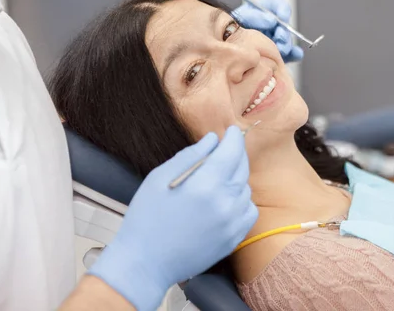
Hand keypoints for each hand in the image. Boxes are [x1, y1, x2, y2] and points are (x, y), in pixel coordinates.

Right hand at [88, 126, 257, 310]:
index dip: (234, 138)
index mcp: (205, 185)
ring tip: (217, 178)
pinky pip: (248, 211)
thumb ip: (190, 155)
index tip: (233, 131)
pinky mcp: (233, 239)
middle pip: (242, 168)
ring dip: (236, 177)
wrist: (145, 263)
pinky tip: (224, 200)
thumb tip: (212, 140)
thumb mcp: (159, 178)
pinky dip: (241, 201)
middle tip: (226, 148)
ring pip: (246, 189)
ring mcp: (232, 224)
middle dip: (236, 154)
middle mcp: (224, 204)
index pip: (231, 152)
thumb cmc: (146, 219)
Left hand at [233, 0, 303, 62]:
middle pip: (284, 25)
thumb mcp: (239, 18)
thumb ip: (254, 17)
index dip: (282, 10)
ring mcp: (274, 40)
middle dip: (284, 31)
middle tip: (279, 37)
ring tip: (282, 49)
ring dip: (287, 43)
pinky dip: (294, 54)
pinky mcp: (276, 54)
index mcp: (262, 12)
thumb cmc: (228, 30)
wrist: (224, 48)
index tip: (282, 17)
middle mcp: (271, 26)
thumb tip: (271, 20)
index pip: (277, 6)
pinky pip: (290, 54)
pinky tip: (296, 55)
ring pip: (287, 40)